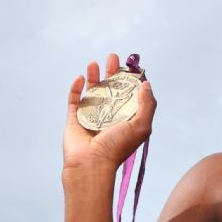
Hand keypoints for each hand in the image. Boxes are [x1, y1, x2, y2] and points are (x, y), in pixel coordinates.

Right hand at [63, 53, 156, 174]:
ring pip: (92, 92)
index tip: (131, 68)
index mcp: (126, 119)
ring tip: (94, 63)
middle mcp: (109, 117)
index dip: (130, 82)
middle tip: (113, 57)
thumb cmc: (117, 147)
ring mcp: (91, 117)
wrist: (91, 163)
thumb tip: (146, 84)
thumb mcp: (141, 126)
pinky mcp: (74, 119)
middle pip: (111, 90)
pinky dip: (75, 89)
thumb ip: (147, 105)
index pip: (130, 96)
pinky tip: (80, 78)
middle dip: (112, 72)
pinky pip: (74, 101)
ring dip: (93, 77)